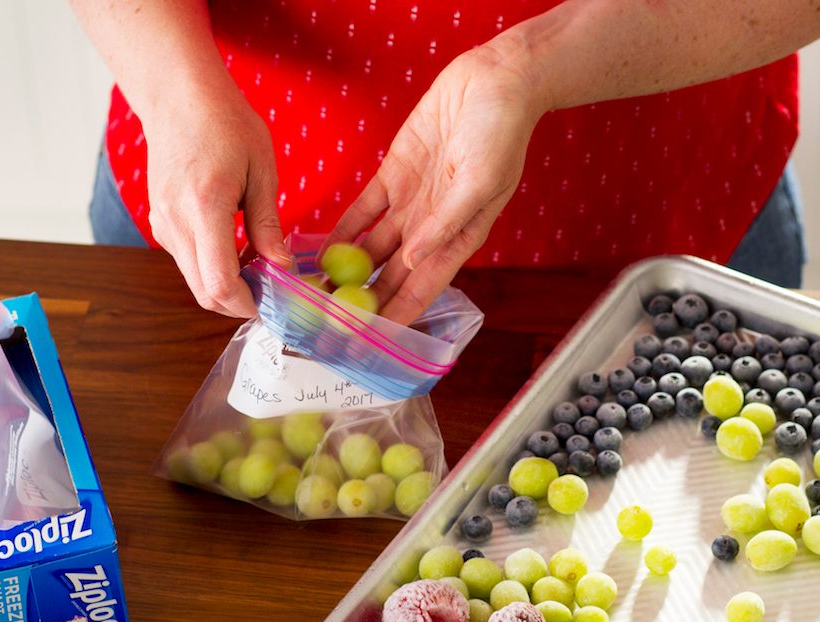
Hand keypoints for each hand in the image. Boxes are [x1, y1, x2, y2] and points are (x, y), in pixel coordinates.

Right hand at [143, 86, 288, 316]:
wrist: (178, 98)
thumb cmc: (225, 124)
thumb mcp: (261, 170)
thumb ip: (268, 224)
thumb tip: (282, 266)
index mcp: (204, 207)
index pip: (218, 282)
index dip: (245, 304)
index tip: (271, 304)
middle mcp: (175, 222)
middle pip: (203, 292)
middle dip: (238, 303)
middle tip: (270, 293)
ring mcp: (162, 224)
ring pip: (194, 280)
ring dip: (226, 285)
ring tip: (258, 265)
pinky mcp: (160, 223)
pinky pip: (187, 261)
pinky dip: (212, 267)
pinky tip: (236, 248)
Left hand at [327, 41, 545, 324]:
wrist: (496, 82)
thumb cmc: (502, 133)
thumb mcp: (480, 182)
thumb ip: (446, 222)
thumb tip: (413, 259)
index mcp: (460, 236)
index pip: (422, 287)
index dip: (395, 315)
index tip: (368, 340)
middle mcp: (432, 227)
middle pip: (392, 276)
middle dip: (364, 302)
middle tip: (331, 325)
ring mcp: (411, 203)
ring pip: (372, 249)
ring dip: (347, 273)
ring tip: (318, 295)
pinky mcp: (393, 176)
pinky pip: (362, 213)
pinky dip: (343, 232)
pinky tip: (320, 251)